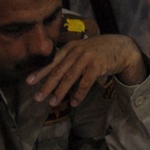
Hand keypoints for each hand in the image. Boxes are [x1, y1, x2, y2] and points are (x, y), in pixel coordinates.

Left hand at [28, 34, 145, 106]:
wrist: (122, 47)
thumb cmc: (100, 50)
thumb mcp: (83, 49)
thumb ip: (70, 57)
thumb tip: (54, 72)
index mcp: (70, 47)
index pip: (52, 61)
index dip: (40, 72)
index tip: (28, 82)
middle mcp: (77, 51)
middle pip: (58, 71)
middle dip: (46, 85)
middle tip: (37, 98)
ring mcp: (87, 58)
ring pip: (69, 77)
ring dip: (60, 92)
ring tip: (52, 103)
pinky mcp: (97, 65)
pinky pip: (85, 83)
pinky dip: (79, 94)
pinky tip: (74, 103)